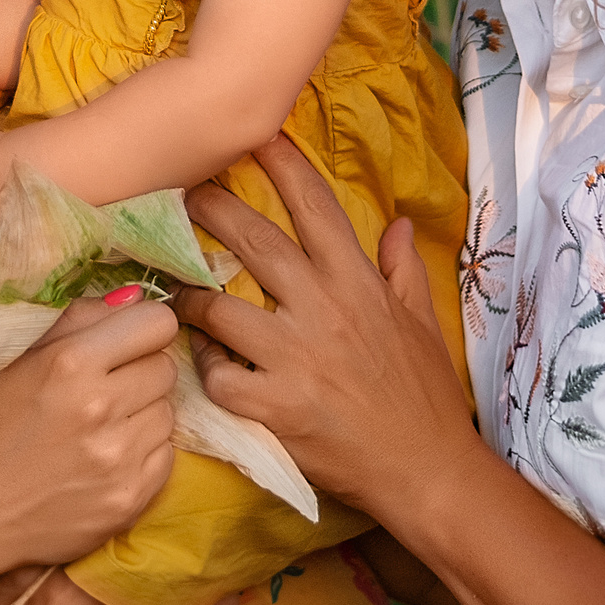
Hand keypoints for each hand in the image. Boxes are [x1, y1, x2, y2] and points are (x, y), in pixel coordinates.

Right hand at [0, 294, 178, 578]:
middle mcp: (100, 407)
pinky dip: (143, 453)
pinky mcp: (130, 499)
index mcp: (70, 362)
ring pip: (168, 411)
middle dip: (140, 371)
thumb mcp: (18, 357)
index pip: (157, 322)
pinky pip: (166, 455)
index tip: (124, 344)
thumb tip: (136, 295)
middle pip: (166, 366)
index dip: (142, 329)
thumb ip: (79, 317)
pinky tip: (106, 458)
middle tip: (105, 388)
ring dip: (142, 414)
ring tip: (102, 426)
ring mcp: (118, 458)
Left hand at [172, 136, 477, 514]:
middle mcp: (324, 310)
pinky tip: (205, 363)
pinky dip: (205, 367)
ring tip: (179, 293)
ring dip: (192, 299)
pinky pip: (219, 377)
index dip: (284, 165)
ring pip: (220, 310)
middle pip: (256, 242)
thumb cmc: (424, 394)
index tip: (257, 137)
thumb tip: (398, 221)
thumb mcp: (422, 322)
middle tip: (184, 194)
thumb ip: (402, 268)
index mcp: (357, 283)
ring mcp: (296, 359)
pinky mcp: (275, 408)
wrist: (426, 468)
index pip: (317, 208)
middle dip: (213, 209)